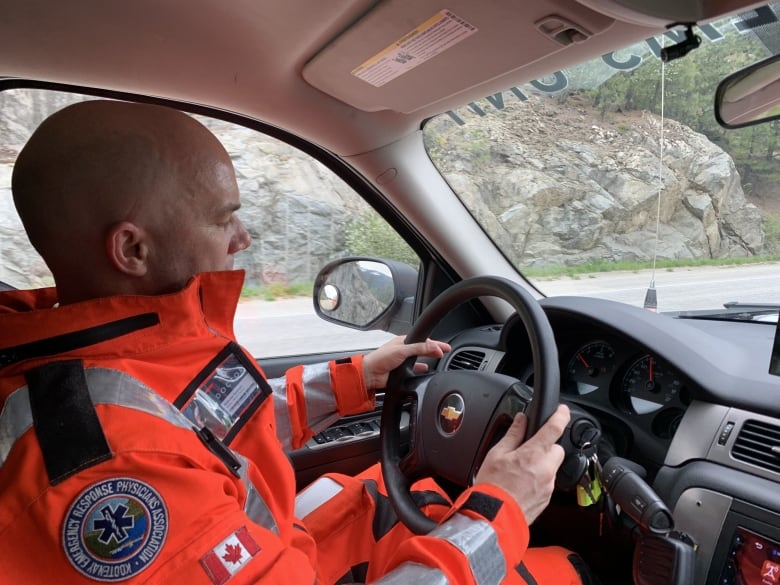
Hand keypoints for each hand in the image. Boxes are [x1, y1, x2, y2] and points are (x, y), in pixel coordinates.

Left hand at [362, 335, 450, 389]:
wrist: (370, 373)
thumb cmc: (381, 358)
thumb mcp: (402, 350)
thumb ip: (420, 348)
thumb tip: (434, 347)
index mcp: (403, 341)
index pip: (423, 340)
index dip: (434, 343)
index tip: (445, 347)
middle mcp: (404, 351)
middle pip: (423, 349)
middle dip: (434, 350)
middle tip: (445, 351)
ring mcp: (403, 361)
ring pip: (420, 359)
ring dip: (428, 360)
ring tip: (438, 360)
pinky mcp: (402, 372)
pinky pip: (415, 370)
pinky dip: (422, 371)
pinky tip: (426, 371)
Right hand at [474, 404, 569, 524]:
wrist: (494, 517)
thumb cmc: (492, 486)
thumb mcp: (496, 453)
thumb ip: (513, 434)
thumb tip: (521, 419)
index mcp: (533, 454)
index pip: (554, 428)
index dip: (560, 416)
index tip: (562, 410)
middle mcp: (546, 469)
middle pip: (557, 449)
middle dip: (547, 446)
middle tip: (529, 450)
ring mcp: (548, 485)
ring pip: (553, 466)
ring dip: (543, 463)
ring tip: (522, 470)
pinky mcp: (548, 498)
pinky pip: (548, 481)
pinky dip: (540, 478)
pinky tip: (523, 482)